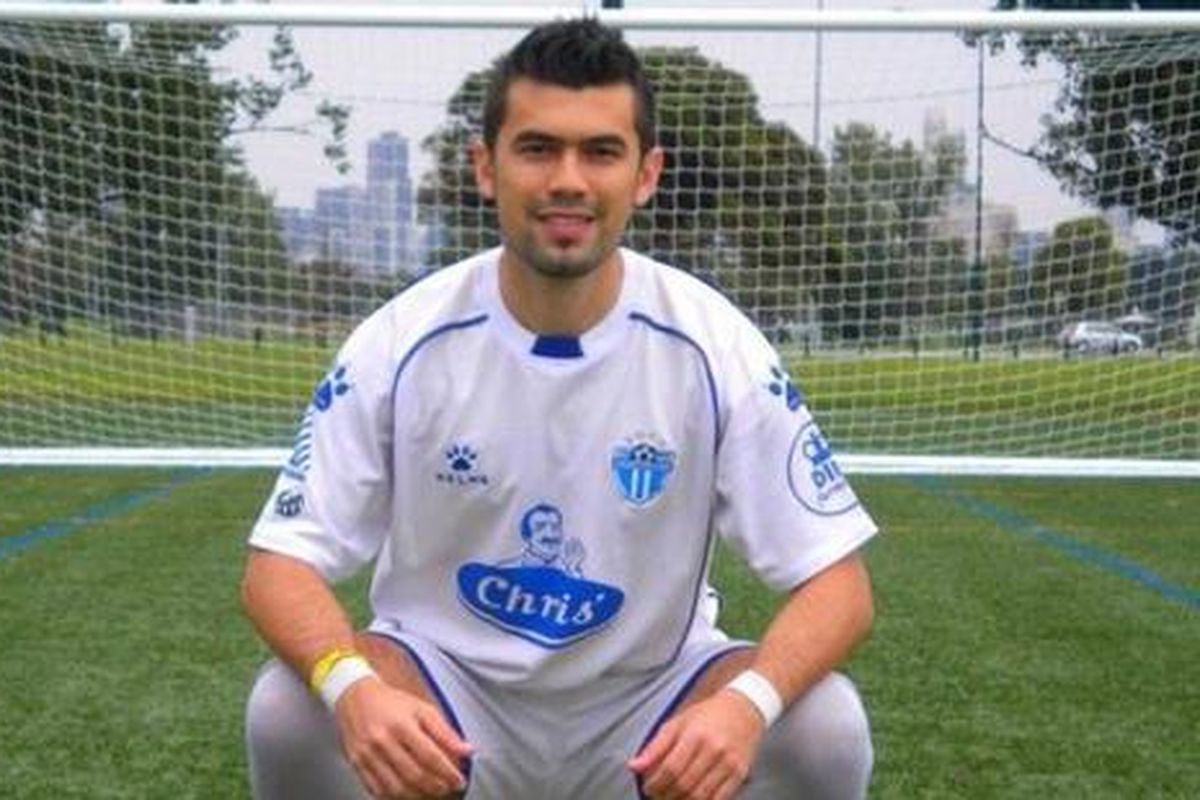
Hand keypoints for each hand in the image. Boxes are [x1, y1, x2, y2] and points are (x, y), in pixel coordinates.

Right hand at [333, 676, 472, 798]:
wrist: (355, 697)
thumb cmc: (392, 703)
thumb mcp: (422, 709)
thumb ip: (445, 732)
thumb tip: (467, 750)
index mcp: (402, 725)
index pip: (430, 756)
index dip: (448, 772)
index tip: (459, 780)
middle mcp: (383, 741)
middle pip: (414, 775)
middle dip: (436, 787)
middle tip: (449, 789)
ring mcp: (367, 755)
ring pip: (396, 787)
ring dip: (418, 796)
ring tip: (432, 794)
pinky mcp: (357, 765)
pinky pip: (377, 790)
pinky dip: (396, 797)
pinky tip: (409, 794)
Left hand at [628, 688, 764, 799]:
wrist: (743, 709)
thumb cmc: (706, 716)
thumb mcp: (677, 723)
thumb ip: (655, 746)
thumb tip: (633, 766)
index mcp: (695, 734)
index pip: (671, 768)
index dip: (655, 783)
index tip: (647, 788)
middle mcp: (714, 749)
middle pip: (685, 784)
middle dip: (666, 795)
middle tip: (657, 796)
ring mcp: (729, 763)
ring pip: (700, 796)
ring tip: (671, 799)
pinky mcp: (740, 774)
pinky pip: (719, 799)